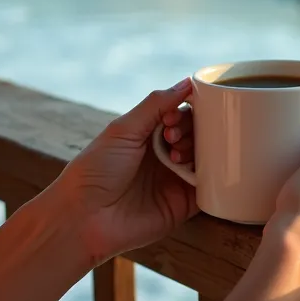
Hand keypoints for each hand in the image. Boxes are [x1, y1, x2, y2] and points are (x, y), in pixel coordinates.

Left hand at [51, 78, 199, 264]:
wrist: (84, 218)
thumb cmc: (95, 171)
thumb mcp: (123, 130)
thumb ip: (156, 104)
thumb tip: (188, 82)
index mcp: (148, 136)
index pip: (181, 115)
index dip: (184, 112)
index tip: (172, 119)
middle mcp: (165, 156)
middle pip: (197, 135)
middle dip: (192, 131)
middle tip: (172, 138)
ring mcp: (175, 180)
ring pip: (206, 158)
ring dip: (199, 152)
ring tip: (176, 157)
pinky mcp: (184, 205)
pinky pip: (211, 188)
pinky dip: (215, 177)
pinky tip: (206, 171)